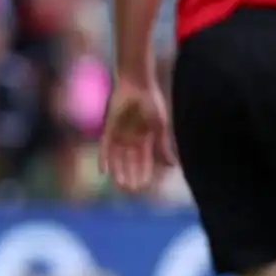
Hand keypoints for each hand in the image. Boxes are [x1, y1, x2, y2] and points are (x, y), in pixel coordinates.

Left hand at [100, 74, 174, 193]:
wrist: (137, 85)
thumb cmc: (152, 103)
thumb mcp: (160, 127)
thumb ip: (163, 146)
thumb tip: (172, 166)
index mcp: (145, 137)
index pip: (144, 159)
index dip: (144, 172)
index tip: (144, 186)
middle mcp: (131, 138)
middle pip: (129, 161)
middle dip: (130, 175)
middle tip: (131, 190)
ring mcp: (119, 133)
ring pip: (117, 157)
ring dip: (118, 170)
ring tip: (119, 184)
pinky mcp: (108, 127)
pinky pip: (104, 146)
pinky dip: (104, 158)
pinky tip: (103, 171)